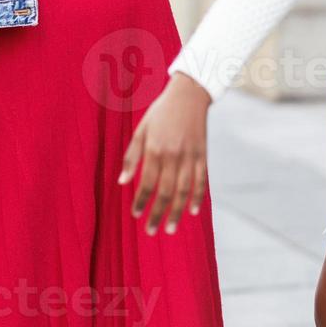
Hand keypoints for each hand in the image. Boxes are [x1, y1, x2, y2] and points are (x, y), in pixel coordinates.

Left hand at [118, 73, 211, 235]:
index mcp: (154, 149)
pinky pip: (201, 181)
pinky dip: (198, 197)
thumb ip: (132, 156)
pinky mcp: (202, 155)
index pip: (146, 183)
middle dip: (157, 213)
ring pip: (184, 191)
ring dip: (177, 212)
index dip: (141, 201)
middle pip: (165, 192)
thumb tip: (122, 182)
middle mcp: (173, 155)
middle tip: (151, 231)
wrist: (189, 95)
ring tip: (170, 229)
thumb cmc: (161, 112)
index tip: (136, 216)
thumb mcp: (141, 130)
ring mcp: (190, 156)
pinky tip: (193, 211)